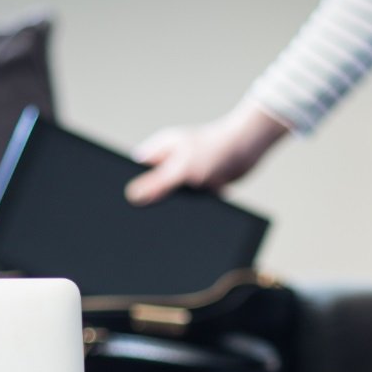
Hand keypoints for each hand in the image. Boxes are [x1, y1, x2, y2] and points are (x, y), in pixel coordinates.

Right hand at [125, 101, 289, 205]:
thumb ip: (157, 183)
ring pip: (168, 199)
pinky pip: (185, 204)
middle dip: (150, 205)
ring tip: (172, 220)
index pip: (132, 174)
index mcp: (156, 153)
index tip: (124, 211)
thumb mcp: (182, 168)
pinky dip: (187, 211)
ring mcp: (181, 176)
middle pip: (149, 190)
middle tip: (149, 221)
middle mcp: (166, 164)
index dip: (127, 191)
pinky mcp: (196, 188)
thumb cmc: (216, 149)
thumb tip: (132, 196)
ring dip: (171, 209)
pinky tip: (188, 222)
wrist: (248, 150)